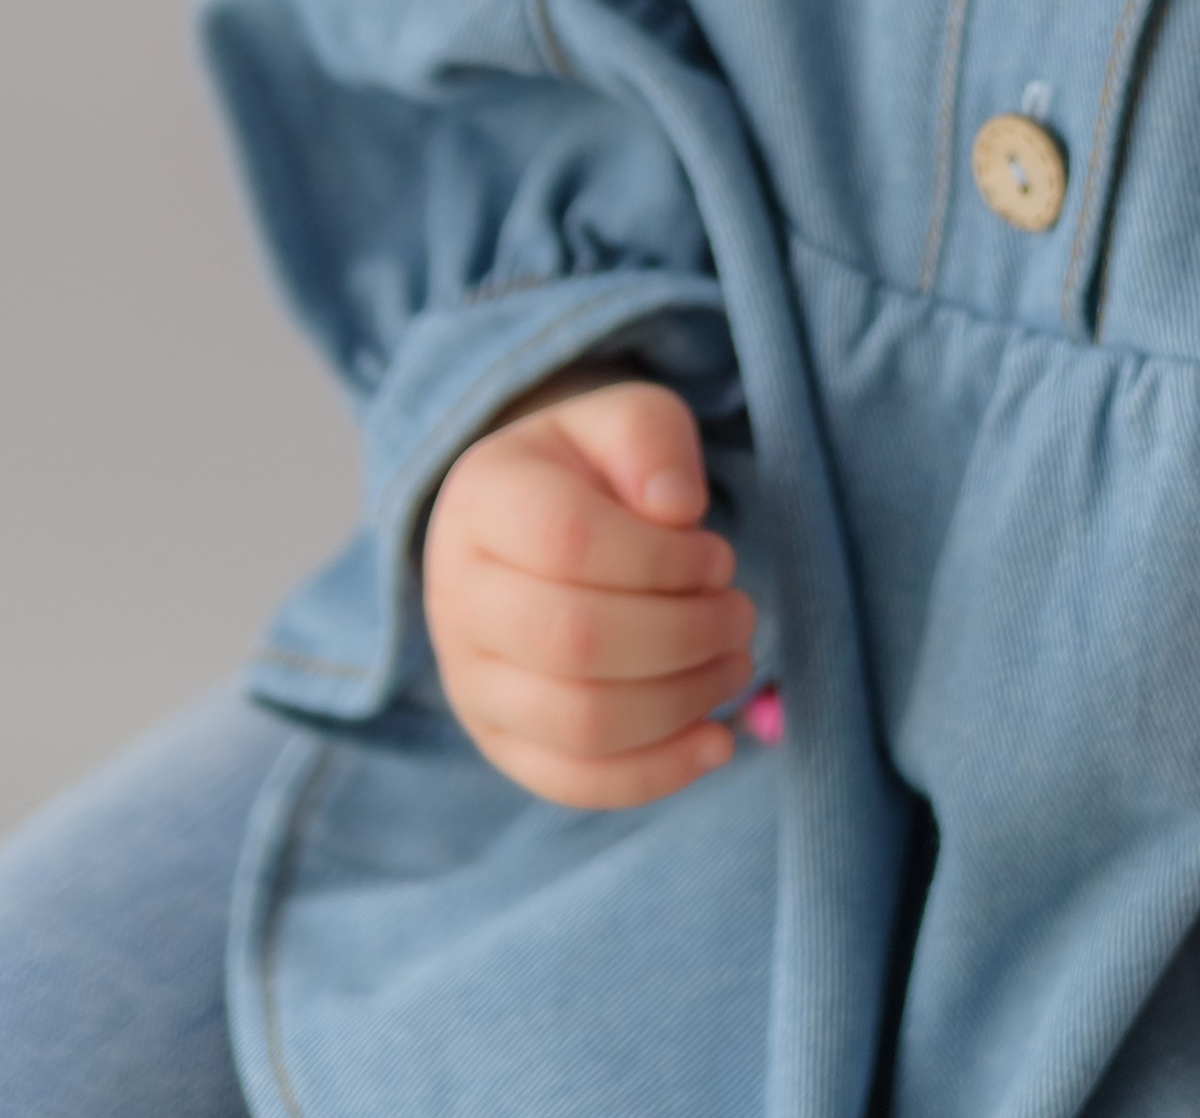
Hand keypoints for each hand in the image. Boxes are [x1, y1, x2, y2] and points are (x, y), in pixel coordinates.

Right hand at [421, 378, 759, 807]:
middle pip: (575, 641)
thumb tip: (676, 511)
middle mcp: (457, 597)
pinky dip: (654, 773)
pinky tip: (715, 743)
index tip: (720, 555)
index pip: (569, 541)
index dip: (663, 559)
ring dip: (681, 702)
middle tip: (741, 615)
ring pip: (579, 722)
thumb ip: (652, 442)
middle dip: (685, 635)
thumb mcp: (626, 418)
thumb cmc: (594, 469)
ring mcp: (470, 681)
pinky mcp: (500, 743)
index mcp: (482, 501)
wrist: (532, 525)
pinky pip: (572, 781)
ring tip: (735, 665)